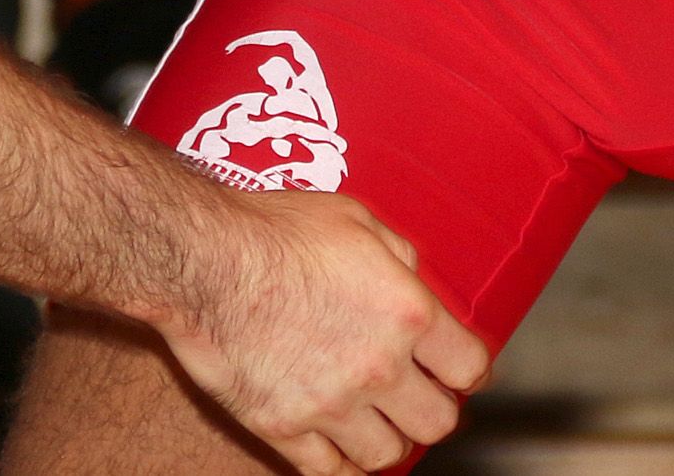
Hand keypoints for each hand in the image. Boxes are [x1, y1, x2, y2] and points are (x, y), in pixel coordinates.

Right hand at [162, 187, 488, 474]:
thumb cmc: (274, 231)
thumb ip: (398, 260)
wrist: (204, 260)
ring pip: (386, 455)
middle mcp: (378, 367)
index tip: (457, 371)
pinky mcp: (283, 428)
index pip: (469, 368)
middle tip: (417, 396)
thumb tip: (412, 283)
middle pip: (437, 422)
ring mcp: (330, 405)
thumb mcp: (358, 221)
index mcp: (406, 312)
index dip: (467, 371)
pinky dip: (339, 462)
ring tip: (375, 420)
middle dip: (432, 408)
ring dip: (386, 438)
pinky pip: (328, 471)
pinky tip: (337, 444)